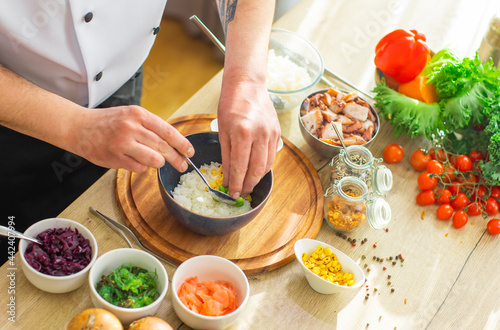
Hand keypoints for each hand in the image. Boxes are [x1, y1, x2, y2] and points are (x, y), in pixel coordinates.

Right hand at [69, 105, 193, 172]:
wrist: (79, 127)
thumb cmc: (108, 122)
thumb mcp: (131, 115)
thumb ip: (150, 126)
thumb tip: (174, 142)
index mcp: (138, 114)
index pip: (168, 131)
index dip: (182, 144)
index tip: (190, 152)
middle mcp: (131, 127)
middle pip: (163, 147)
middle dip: (177, 158)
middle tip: (182, 165)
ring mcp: (123, 143)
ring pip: (154, 159)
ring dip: (160, 163)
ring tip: (160, 163)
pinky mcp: (115, 158)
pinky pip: (139, 168)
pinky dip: (143, 167)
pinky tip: (139, 162)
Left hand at [218, 80, 280, 197]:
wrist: (248, 85)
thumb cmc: (231, 104)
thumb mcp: (222, 130)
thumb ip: (226, 155)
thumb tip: (227, 177)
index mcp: (243, 132)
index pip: (240, 166)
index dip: (236, 183)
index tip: (232, 193)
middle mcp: (260, 134)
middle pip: (256, 169)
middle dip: (248, 184)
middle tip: (240, 193)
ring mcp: (271, 133)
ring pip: (266, 165)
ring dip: (257, 178)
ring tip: (248, 184)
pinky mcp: (277, 133)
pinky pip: (271, 155)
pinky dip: (264, 166)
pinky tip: (255, 170)